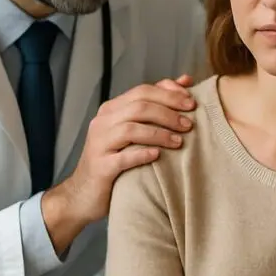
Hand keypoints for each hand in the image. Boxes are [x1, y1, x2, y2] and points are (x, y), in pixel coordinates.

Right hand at [42, 75, 196, 251]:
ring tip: (179, 141)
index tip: (192, 102)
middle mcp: (103, 122)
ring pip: (131, 129)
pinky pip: (123, 157)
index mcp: (112, 109)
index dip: (169, 94)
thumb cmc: (115, 159)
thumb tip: (185, 81)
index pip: (143, 91)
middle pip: (139, 106)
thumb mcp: (133, 129)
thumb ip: (156, 105)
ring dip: (160, 133)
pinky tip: (158, 156)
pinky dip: (142, 154)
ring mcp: (99, 144)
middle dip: (169, 113)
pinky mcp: (100, 167)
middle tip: (190, 124)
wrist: (83, 194)